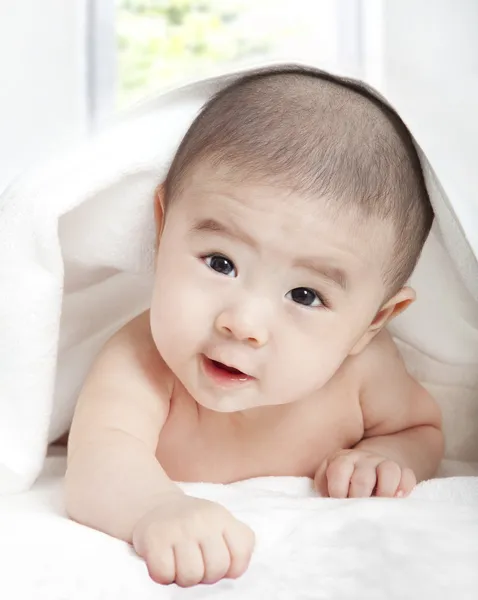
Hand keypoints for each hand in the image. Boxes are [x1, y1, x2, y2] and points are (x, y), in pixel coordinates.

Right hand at [132, 493, 254, 586]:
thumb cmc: (192, 524)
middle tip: (195, 562)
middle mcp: (202, 519)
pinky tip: (164, 560)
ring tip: (179, 561)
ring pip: (190, 577)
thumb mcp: (220, 523)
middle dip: (206, 575)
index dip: (231, 567)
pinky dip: (163, 575)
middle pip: (216, 570)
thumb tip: (236, 570)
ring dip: (183, 577)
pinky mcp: (154, 538)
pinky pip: (164, 575)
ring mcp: (178, 528)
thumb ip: (236, 543)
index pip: (241, 553)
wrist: (155, 505)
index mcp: (221, 517)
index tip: (216, 559)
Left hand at [314, 449, 415, 497]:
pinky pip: (407, 475)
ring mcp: (383, 463)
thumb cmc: (342, 479)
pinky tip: (399, 498)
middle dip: (360, 497)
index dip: (338, 491)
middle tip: (358, 511)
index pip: (339, 471)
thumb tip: (324, 503)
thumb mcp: (326, 479)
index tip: (339, 505)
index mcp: (342, 460)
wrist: (365, 465)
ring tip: (379, 506)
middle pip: (363, 477)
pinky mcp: (401, 470)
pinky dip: (404, 487)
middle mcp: (363, 459)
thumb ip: (323, 488)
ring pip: (389, 470)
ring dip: (384, 492)